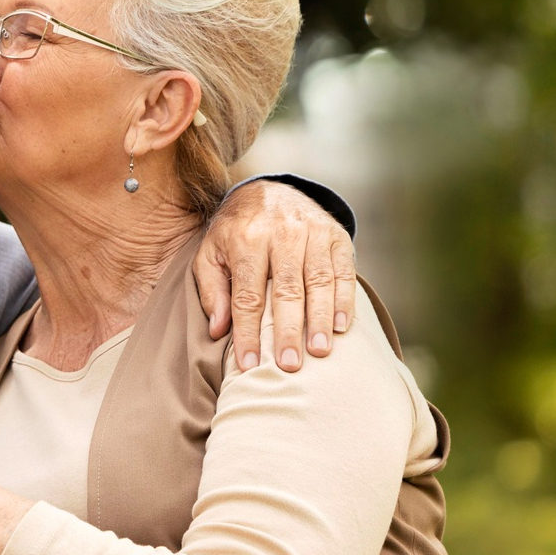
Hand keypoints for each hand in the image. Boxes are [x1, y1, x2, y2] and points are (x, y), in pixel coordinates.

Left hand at [195, 178, 355, 372]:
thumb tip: (218, 330)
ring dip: (320, 319)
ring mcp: (312, 232)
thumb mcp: (210, 253)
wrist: (268, 189)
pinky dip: (345, 299)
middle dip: (288, 330)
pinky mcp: (336, 235)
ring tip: (319, 351)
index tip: (249, 364)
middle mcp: (281, 234)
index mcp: (246, 240)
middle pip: (286, 289)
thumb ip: (212, 290)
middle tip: (289, 365)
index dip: (248, 332)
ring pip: (318, 281)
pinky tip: (342, 327)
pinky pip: (343, 270)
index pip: (247, 295)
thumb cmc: (235, 232)